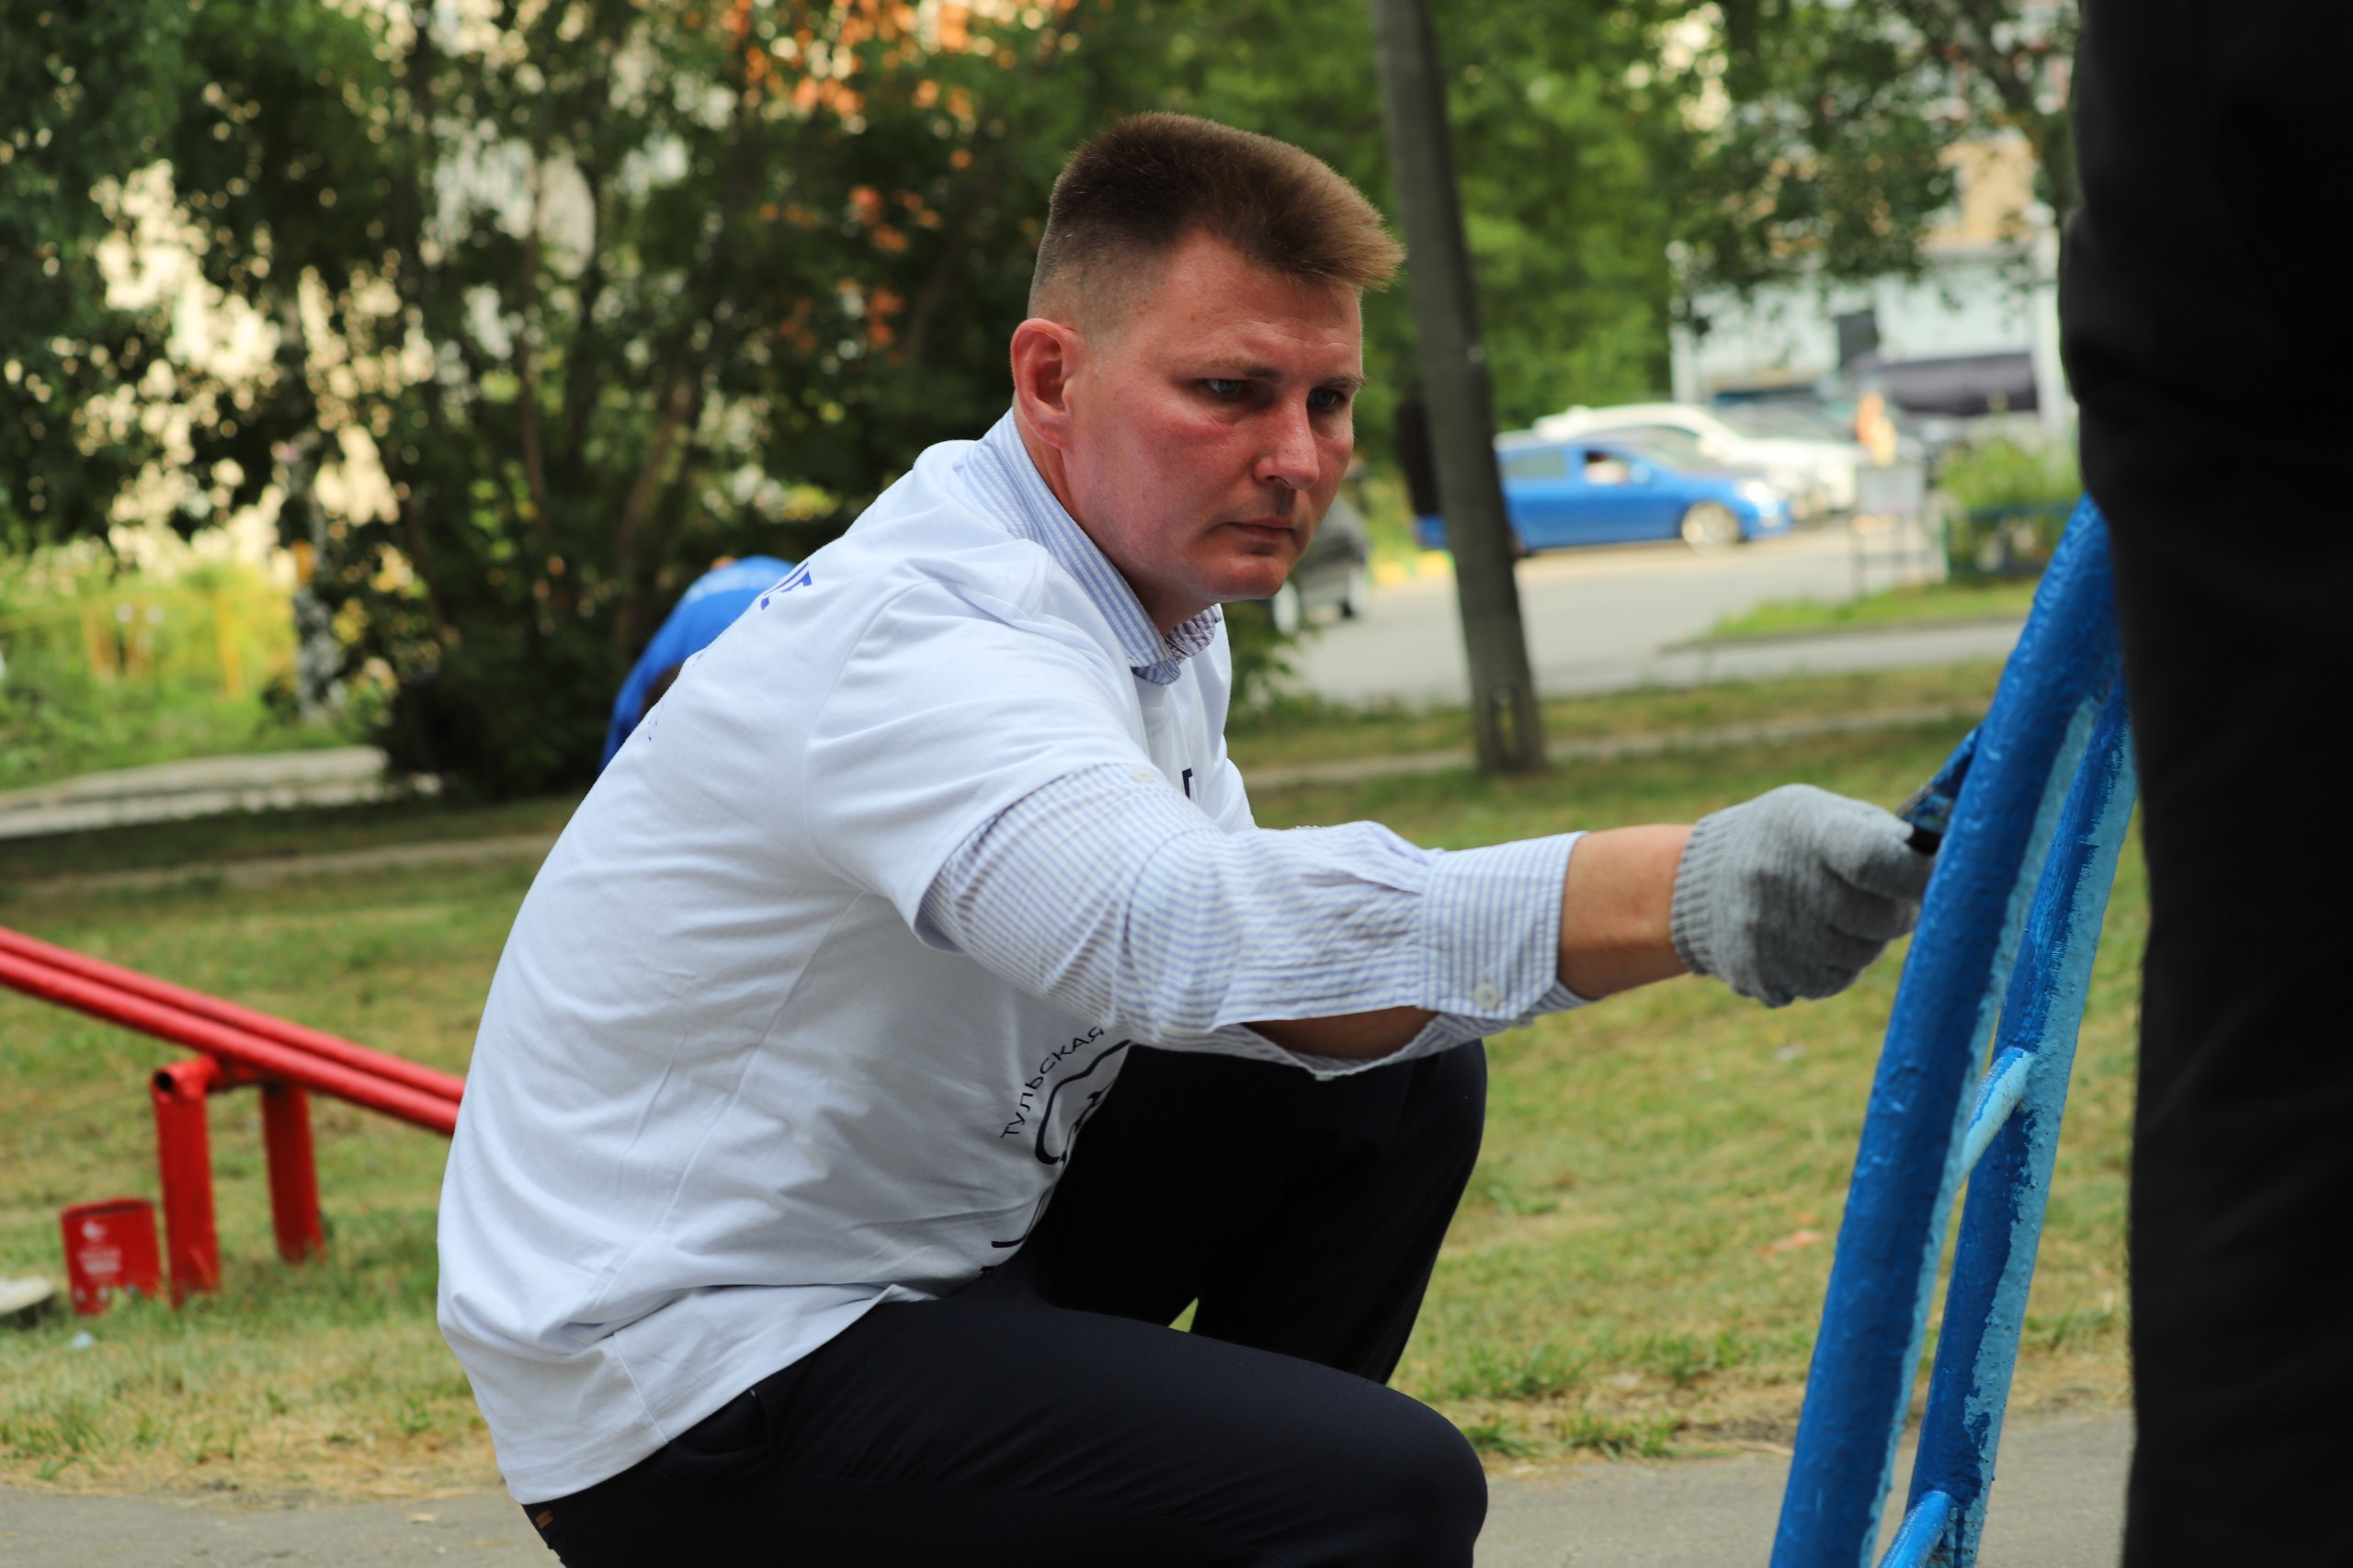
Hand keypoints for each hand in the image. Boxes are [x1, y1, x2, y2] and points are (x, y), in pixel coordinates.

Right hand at [1669, 784, 1930, 1007]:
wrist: (1693, 883)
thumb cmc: (1785, 839)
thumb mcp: (1822, 812)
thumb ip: (1882, 834)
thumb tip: (1948, 864)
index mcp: (1806, 830)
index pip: (1876, 862)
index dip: (1919, 877)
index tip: (1941, 881)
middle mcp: (1781, 882)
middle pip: (1880, 920)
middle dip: (1894, 914)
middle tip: (1879, 900)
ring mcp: (1767, 934)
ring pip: (1860, 958)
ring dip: (1861, 942)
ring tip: (1830, 916)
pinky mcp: (1760, 973)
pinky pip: (1827, 984)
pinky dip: (1829, 967)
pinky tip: (1805, 940)